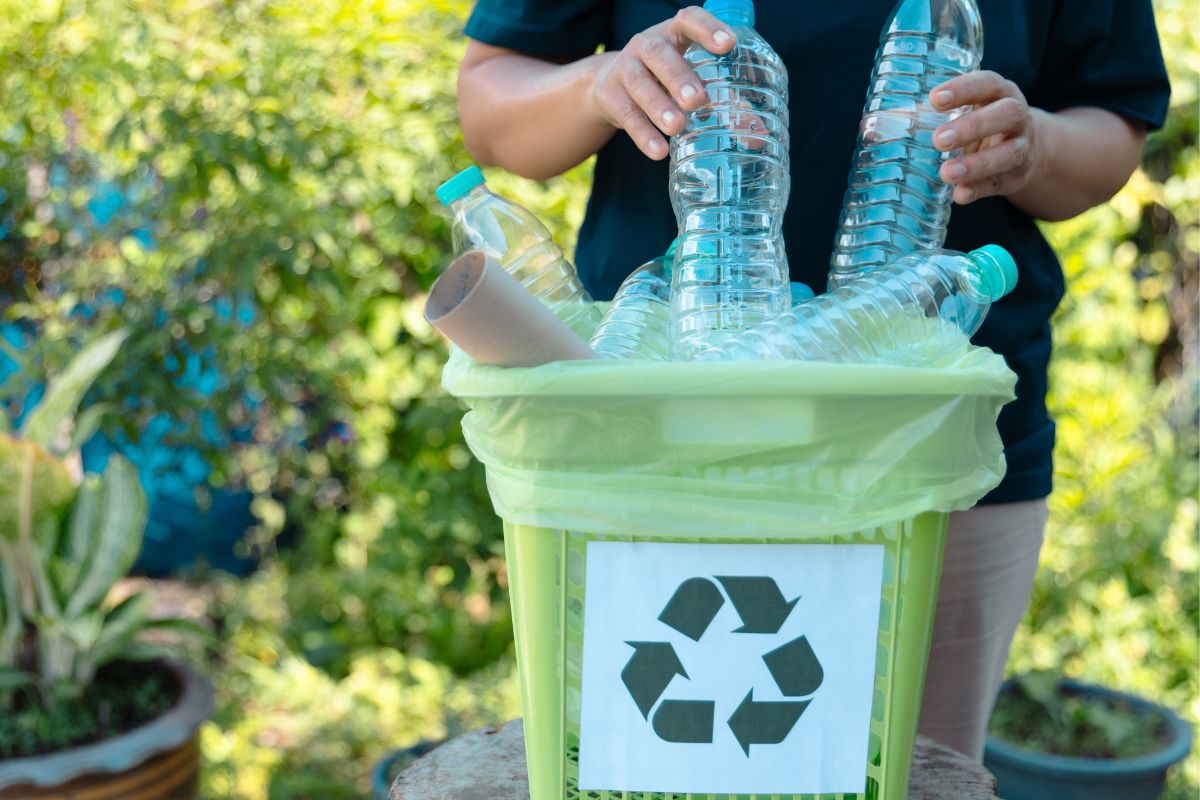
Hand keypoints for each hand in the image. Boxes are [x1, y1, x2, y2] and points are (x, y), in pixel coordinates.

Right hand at [587, 7, 734, 159]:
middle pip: (658, 54)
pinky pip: (626, 114)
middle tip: (697, 100)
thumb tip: (758, 134)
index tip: (728, 45)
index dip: (707, 29)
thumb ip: (725, 99)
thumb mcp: (691, 77)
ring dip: (658, 105)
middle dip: (678, 76)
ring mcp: (625, 68)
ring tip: (677, 126)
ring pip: (639, 83)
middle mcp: (646, 45)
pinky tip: (659, 151)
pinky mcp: (610, 96)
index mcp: (674, 33)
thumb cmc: (665, 79)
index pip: (689, 20)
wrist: (609, 87)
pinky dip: (642, 134)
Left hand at [931, 71, 1041, 204]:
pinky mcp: (1018, 176)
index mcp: (1000, 92)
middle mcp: (1017, 116)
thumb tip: (873, 126)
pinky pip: (1001, 183)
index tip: (934, 99)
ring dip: (977, 164)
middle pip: (1007, 114)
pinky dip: (979, 189)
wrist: (1023, 150)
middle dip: (972, 126)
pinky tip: (959, 194)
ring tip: (946, 173)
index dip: (964, 89)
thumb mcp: (961, 113)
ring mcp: (1022, 146)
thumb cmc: (979, 123)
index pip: (988, 83)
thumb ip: (924, 117)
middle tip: (938, 140)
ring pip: (1010, 152)